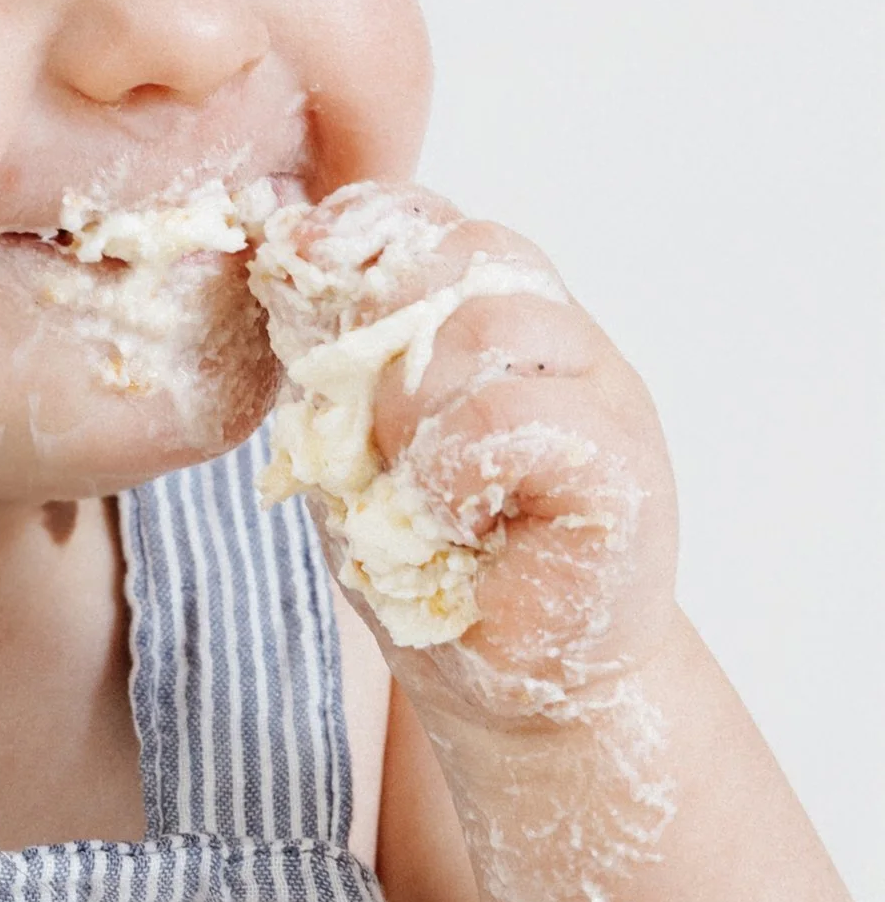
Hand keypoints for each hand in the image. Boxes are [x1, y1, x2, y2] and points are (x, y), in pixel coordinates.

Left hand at [255, 182, 677, 724]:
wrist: (509, 683)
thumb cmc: (431, 561)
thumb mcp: (352, 442)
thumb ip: (330, 360)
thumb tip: (280, 268)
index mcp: (499, 319)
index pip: (437, 218)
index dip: (362, 230)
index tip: (298, 273)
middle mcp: (563, 341)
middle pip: (469, 250)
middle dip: (385, 319)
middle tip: (368, 418)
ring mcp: (604, 397)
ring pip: (487, 325)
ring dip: (415, 403)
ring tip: (411, 478)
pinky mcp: (622, 469)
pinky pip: (511, 416)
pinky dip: (451, 465)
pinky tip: (449, 514)